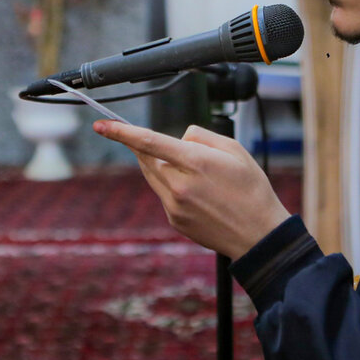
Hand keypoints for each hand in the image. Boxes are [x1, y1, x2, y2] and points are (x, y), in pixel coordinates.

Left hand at [93, 121, 290, 260]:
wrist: (258, 235)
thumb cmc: (251, 190)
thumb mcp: (235, 150)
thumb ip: (201, 136)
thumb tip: (179, 137)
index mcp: (196, 163)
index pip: (149, 142)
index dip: (122, 132)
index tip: (100, 125)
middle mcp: (179, 185)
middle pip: (148, 157)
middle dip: (152, 148)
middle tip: (176, 149)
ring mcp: (174, 206)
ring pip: (153, 175)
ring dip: (162, 165)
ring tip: (196, 172)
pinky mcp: (174, 220)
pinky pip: (163, 193)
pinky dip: (173, 185)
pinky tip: (200, 194)